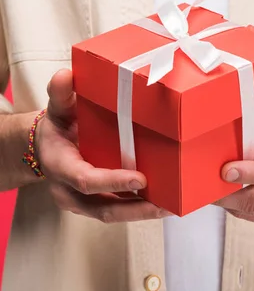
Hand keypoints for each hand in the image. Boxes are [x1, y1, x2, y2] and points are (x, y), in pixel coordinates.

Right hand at [36, 69, 169, 222]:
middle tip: (165, 205)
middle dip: (135, 209)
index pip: (86, 180)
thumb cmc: (56, 127)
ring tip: (171, 207)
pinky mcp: (93, 205)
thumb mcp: (56, 107)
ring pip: (112, 215)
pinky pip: (116, 211)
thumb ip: (61, 93)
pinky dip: (138, 209)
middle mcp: (68, 191)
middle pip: (104, 209)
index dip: (113, 181)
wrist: (46, 146)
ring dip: (141, 213)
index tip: (140, 179)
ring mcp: (81, 202)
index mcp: (60, 166)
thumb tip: (66, 75)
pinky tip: (162, 204)